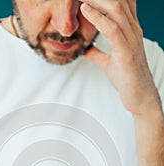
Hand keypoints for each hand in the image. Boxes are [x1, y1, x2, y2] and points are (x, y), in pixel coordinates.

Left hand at [80, 0, 161, 115]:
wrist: (139, 96)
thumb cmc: (127, 78)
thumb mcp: (108, 62)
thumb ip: (97, 53)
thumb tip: (85, 48)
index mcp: (129, 30)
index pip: (120, 3)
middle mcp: (132, 30)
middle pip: (118, 1)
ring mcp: (131, 39)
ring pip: (115, 10)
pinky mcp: (126, 52)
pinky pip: (112, 30)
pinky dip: (98, 18)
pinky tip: (85, 10)